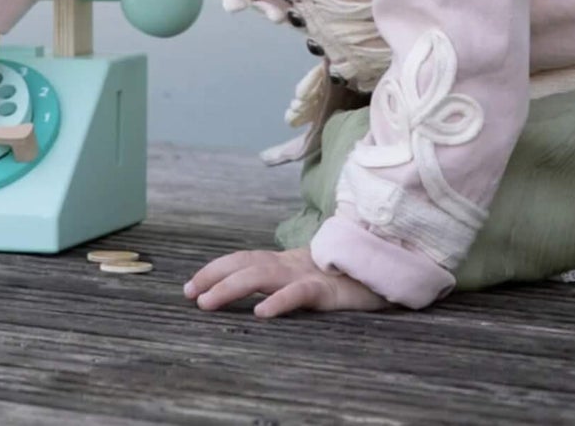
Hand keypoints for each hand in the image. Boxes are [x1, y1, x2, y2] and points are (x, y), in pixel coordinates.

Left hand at [183, 247, 387, 318]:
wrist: (385, 267)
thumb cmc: (344, 278)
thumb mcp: (308, 279)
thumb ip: (283, 281)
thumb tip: (252, 292)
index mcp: (284, 263)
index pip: (243, 260)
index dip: (215, 269)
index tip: (190, 285)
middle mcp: (291, 265)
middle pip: (245, 264)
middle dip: (213, 276)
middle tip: (189, 293)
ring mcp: (307, 275)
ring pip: (262, 276)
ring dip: (231, 288)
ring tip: (208, 302)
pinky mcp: (327, 291)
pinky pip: (299, 294)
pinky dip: (279, 301)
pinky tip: (262, 314)